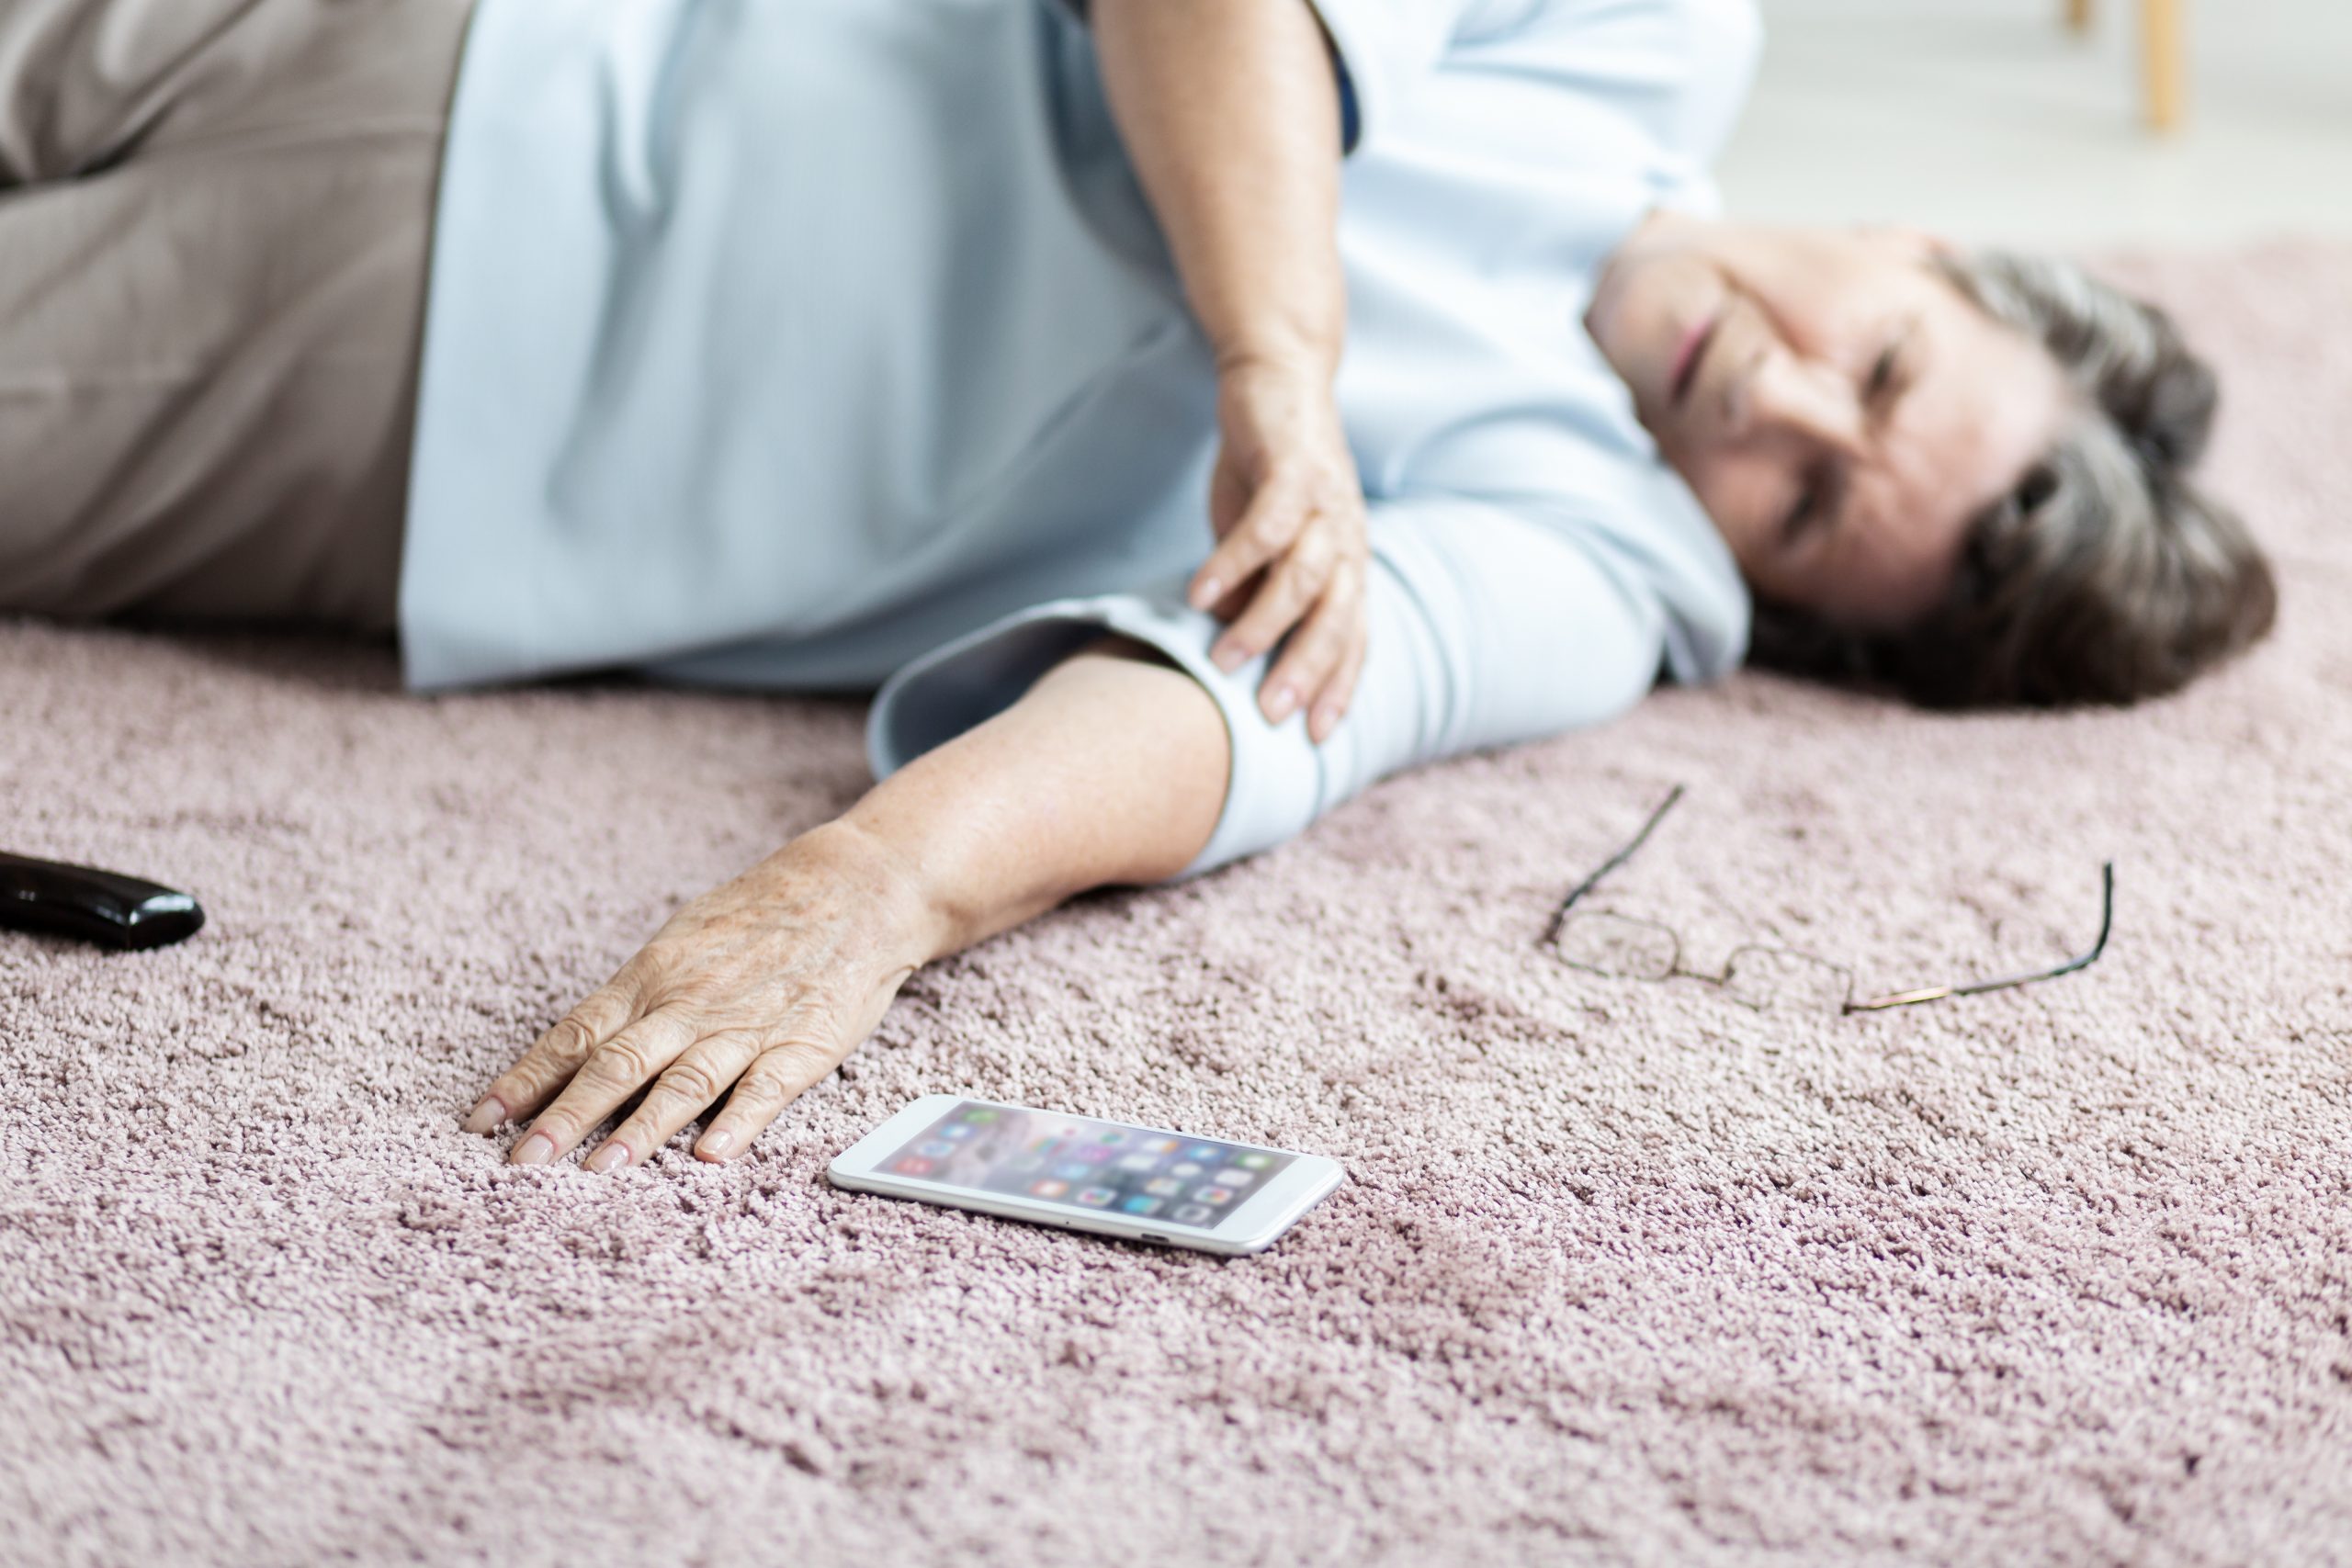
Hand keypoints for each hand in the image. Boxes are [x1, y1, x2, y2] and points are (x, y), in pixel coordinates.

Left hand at [460, 823, 936, 1169]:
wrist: (852, 889)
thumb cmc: (757, 919)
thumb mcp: (683, 943)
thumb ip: (638, 1000)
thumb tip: (578, 1052)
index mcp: (652, 977)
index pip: (575, 1034)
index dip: (526, 1080)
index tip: (480, 1122)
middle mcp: (689, 1004)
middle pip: (617, 1065)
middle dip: (565, 1117)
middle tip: (522, 1166)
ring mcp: (746, 1026)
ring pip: (684, 1082)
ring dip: (641, 1128)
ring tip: (601, 1173)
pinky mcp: (802, 1045)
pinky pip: (766, 1087)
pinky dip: (738, 1122)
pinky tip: (711, 1155)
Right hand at [1187, 354, 1368, 743]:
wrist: (1279, 379)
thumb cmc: (1270, 473)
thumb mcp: (1262, 543)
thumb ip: (1253, 591)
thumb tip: (1230, 635)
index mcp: (1347, 565)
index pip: (1353, 638)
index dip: (1338, 687)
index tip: (1315, 740)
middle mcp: (1348, 540)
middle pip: (1338, 617)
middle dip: (1307, 669)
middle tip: (1272, 715)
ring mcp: (1327, 503)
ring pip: (1306, 576)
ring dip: (1266, 622)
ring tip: (1224, 658)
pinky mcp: (1296, 468)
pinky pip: (1268, 526)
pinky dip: (1235, 561)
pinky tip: (1198, 592)